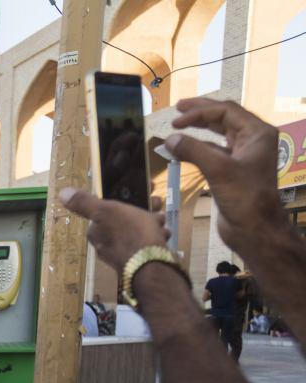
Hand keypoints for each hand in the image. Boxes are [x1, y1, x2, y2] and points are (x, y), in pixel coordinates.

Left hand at [57, 188, 168, 273]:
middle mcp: (105, 244)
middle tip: (155, 205)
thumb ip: (85, 203)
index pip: (107, 211)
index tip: (139, 193)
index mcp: (95, 232)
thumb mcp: (105, 211)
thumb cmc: (129, 233)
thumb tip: (62, 194)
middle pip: (124, 220)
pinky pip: (146, 244)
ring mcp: (121, 254)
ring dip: (152, 222)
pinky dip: (156, 237)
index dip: (124, 199)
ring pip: (138, 231)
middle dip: (142, 210)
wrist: (150, 264)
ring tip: (160, 221)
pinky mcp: (137, 261)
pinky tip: (163, 235)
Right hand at [167, 98, 282, 253]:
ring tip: (178, 126)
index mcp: (257, 133)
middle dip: (200, 113)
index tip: (176, 120)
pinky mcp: (232, 170)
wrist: (254, 228)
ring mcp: (242, 155)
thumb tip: (170, 139)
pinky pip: (213, 151)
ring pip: (218, 134)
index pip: (226, 111)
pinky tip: (182, 149)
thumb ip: (193, 150)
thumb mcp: (218, 169)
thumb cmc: (244, 198)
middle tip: (178, 109)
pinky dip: (197, 148)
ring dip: (198, 129)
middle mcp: (252, 140)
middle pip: (224, 118)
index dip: (199, 112)